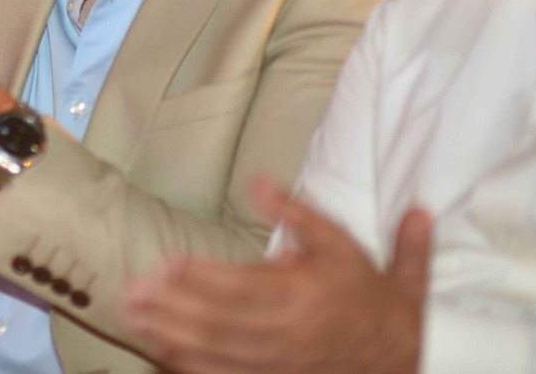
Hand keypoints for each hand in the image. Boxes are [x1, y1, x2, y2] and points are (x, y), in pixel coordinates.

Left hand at [121, 178, 430, 373]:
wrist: (405, 351)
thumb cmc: (367, 290)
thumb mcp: (340, 241)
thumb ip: (297, 211)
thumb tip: (258, 182)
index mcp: (303, 292)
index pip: (242, 284)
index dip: (201, 275)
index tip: (164, 263)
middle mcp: (288, 331)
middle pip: (221, 320)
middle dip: (172, 307)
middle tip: (131, 293)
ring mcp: (281, 361)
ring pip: (219, 351)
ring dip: (173, 336)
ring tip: (133, 319)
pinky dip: (194, 366)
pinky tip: (163, 353)